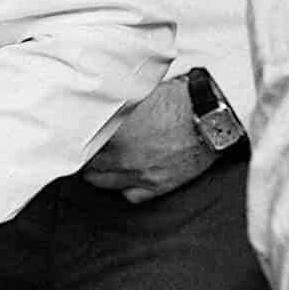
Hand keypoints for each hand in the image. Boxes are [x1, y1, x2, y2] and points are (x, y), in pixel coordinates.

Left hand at [80, 75, 218, 203]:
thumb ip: (116, 104)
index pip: (83, 140)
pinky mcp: (159, 185)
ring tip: (98, 164)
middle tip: (86, 148)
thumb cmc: (180, 100)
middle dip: (86, 155)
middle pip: (90, 163)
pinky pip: (131, 196)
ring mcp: (141, 174)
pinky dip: (125, 188)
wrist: (212, 118)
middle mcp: (124, 156)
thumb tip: (100, 102)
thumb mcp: (140, 94)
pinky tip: (124, 177)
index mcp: (117, 132)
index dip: (79, 136)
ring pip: (104, 182)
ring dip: (98, 173)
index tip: (76, 132)